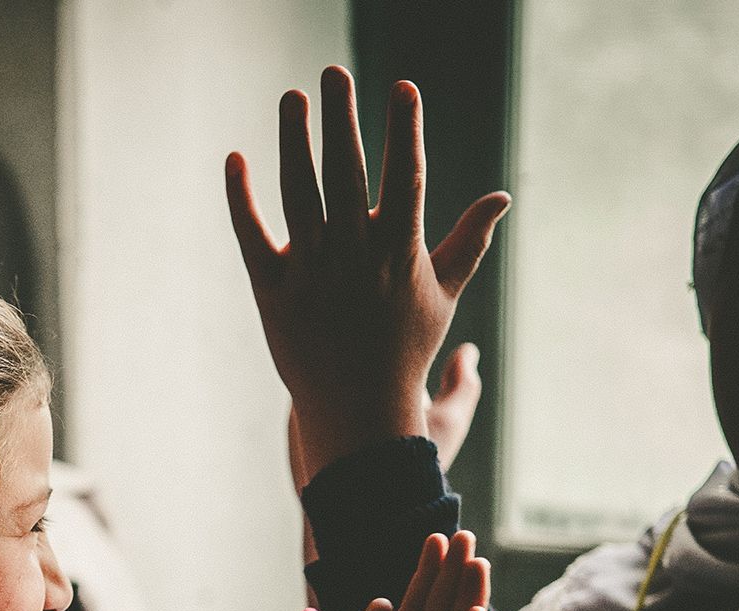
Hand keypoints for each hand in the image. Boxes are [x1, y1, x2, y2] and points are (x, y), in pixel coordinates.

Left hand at [227, 67, 509, 482]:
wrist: (354, 409)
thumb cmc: (403, 350)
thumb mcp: (442, 295)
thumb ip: (468, 241)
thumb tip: (502, 197)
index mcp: (399, 253)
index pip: (404, 178)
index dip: (404, 132)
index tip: (403, 88)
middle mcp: (354, 258)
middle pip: (347, 175)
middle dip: (343, 120)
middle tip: (334, 73)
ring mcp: (311, 274)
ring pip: (299, 194)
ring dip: (294, 141)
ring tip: (293, 96)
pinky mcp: (272, 291)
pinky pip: (252, 235)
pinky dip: (241, 197)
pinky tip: (236, 157)